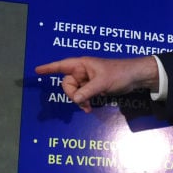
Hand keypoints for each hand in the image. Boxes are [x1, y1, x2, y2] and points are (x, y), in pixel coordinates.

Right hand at [35, 56, 159, 111]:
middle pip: (67, 84)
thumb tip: (75, 99)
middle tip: (83, 102)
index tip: (37, 71)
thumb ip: (87, 91)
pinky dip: (84, 102)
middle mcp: (82, 71)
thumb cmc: (120, 73)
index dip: (48, 68)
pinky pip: (82, 95)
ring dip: (79, 101)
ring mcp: (88, 80)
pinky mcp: (93, 87)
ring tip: (88, 107)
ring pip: (75, 92)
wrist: (136, 77)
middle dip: (72, 95)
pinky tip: (89, 108)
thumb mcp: (103, 82)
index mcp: (82, 64)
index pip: (61, 65)